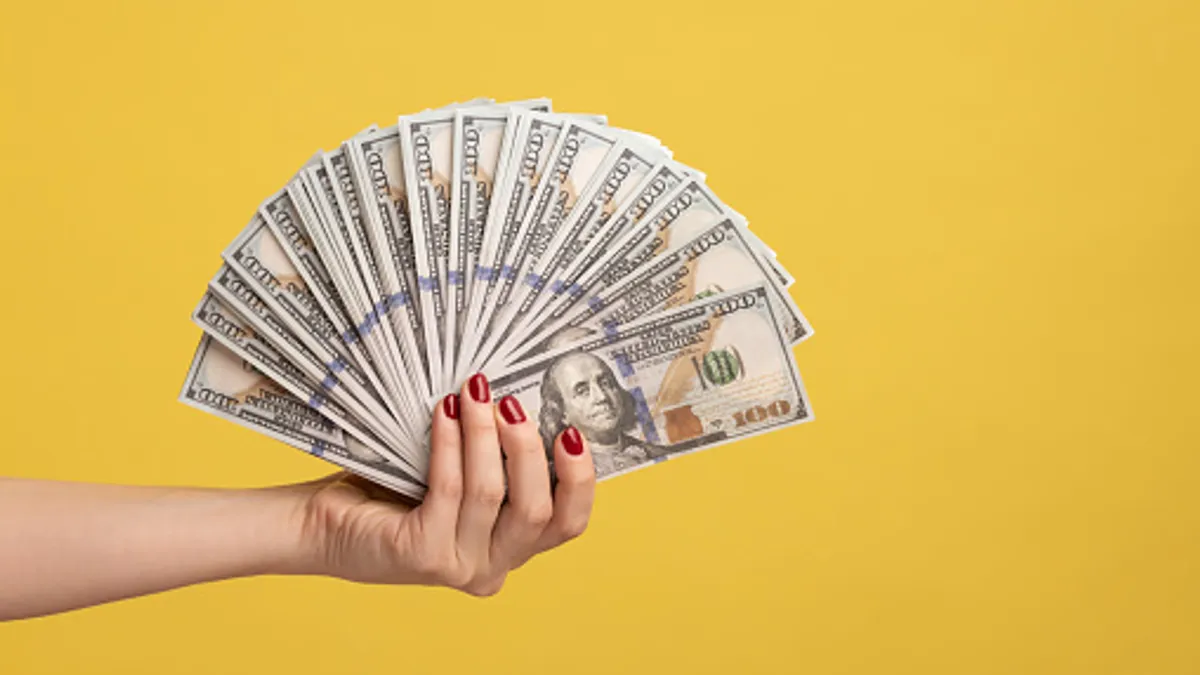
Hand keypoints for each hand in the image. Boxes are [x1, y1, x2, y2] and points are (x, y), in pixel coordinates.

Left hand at [294, 373, 595, 595]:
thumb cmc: (392, 494)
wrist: (319, 524)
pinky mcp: (423, 554)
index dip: (579, 480)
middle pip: (538, 511)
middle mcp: (491, 569)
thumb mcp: (461, 479)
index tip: (572, 433)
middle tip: (511, 403)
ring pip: (492, 494)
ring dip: (484, 433)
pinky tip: (443, 411)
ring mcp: (458, 567)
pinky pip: (449, 488)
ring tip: (474, 392)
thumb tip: (522, 400)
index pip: (567, 525)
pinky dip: (449, 443)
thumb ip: (496, 460)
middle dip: (528, 448)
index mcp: (510, 551)